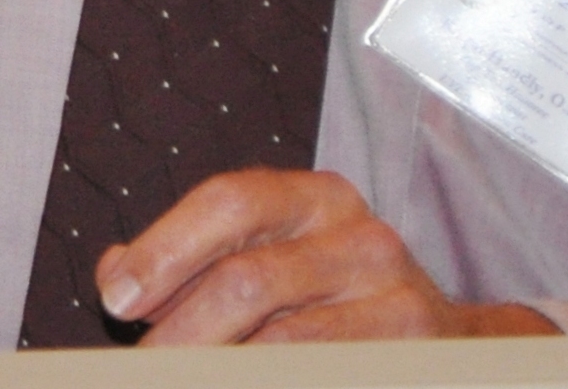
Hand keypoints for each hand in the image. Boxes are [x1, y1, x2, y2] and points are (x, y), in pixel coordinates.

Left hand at [94, 166, 561, 344]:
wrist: (451, 346)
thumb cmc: (337, 300)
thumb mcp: (275, 256)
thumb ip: (197, 257)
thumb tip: (117, 273)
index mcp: (317, 198)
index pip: (232, 199)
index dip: (165, 248)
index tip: (117, 298)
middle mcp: (360, 235)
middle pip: (247, 280)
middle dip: (178, 336)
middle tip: (146, 366)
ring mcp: (393, 297)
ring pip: (277, 344)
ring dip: (215, 368)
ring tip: (183, 379)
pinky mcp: (413, 348)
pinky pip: (316, 371)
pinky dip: (262, 379)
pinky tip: (244, 379)